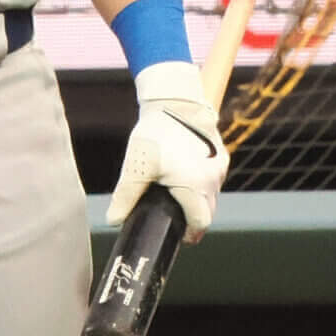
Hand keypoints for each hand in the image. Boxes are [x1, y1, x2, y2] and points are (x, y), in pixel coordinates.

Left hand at [108, 60, 227, 239]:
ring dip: (198, 199)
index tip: (178, 234)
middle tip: (174, 217)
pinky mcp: (222, 155)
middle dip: (193, 218)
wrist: (174, 101)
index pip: (200, 224)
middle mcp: (213, 181)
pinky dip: (203, 182)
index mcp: (194, 188)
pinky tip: (185, 175)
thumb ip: (125, 196)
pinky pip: (214, 178)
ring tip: (176, 194)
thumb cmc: (156, 133)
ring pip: (212, 195)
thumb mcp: (136, 166)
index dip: (190, 233)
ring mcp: (220, 167)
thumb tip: (113, 220)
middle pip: (207, 212)